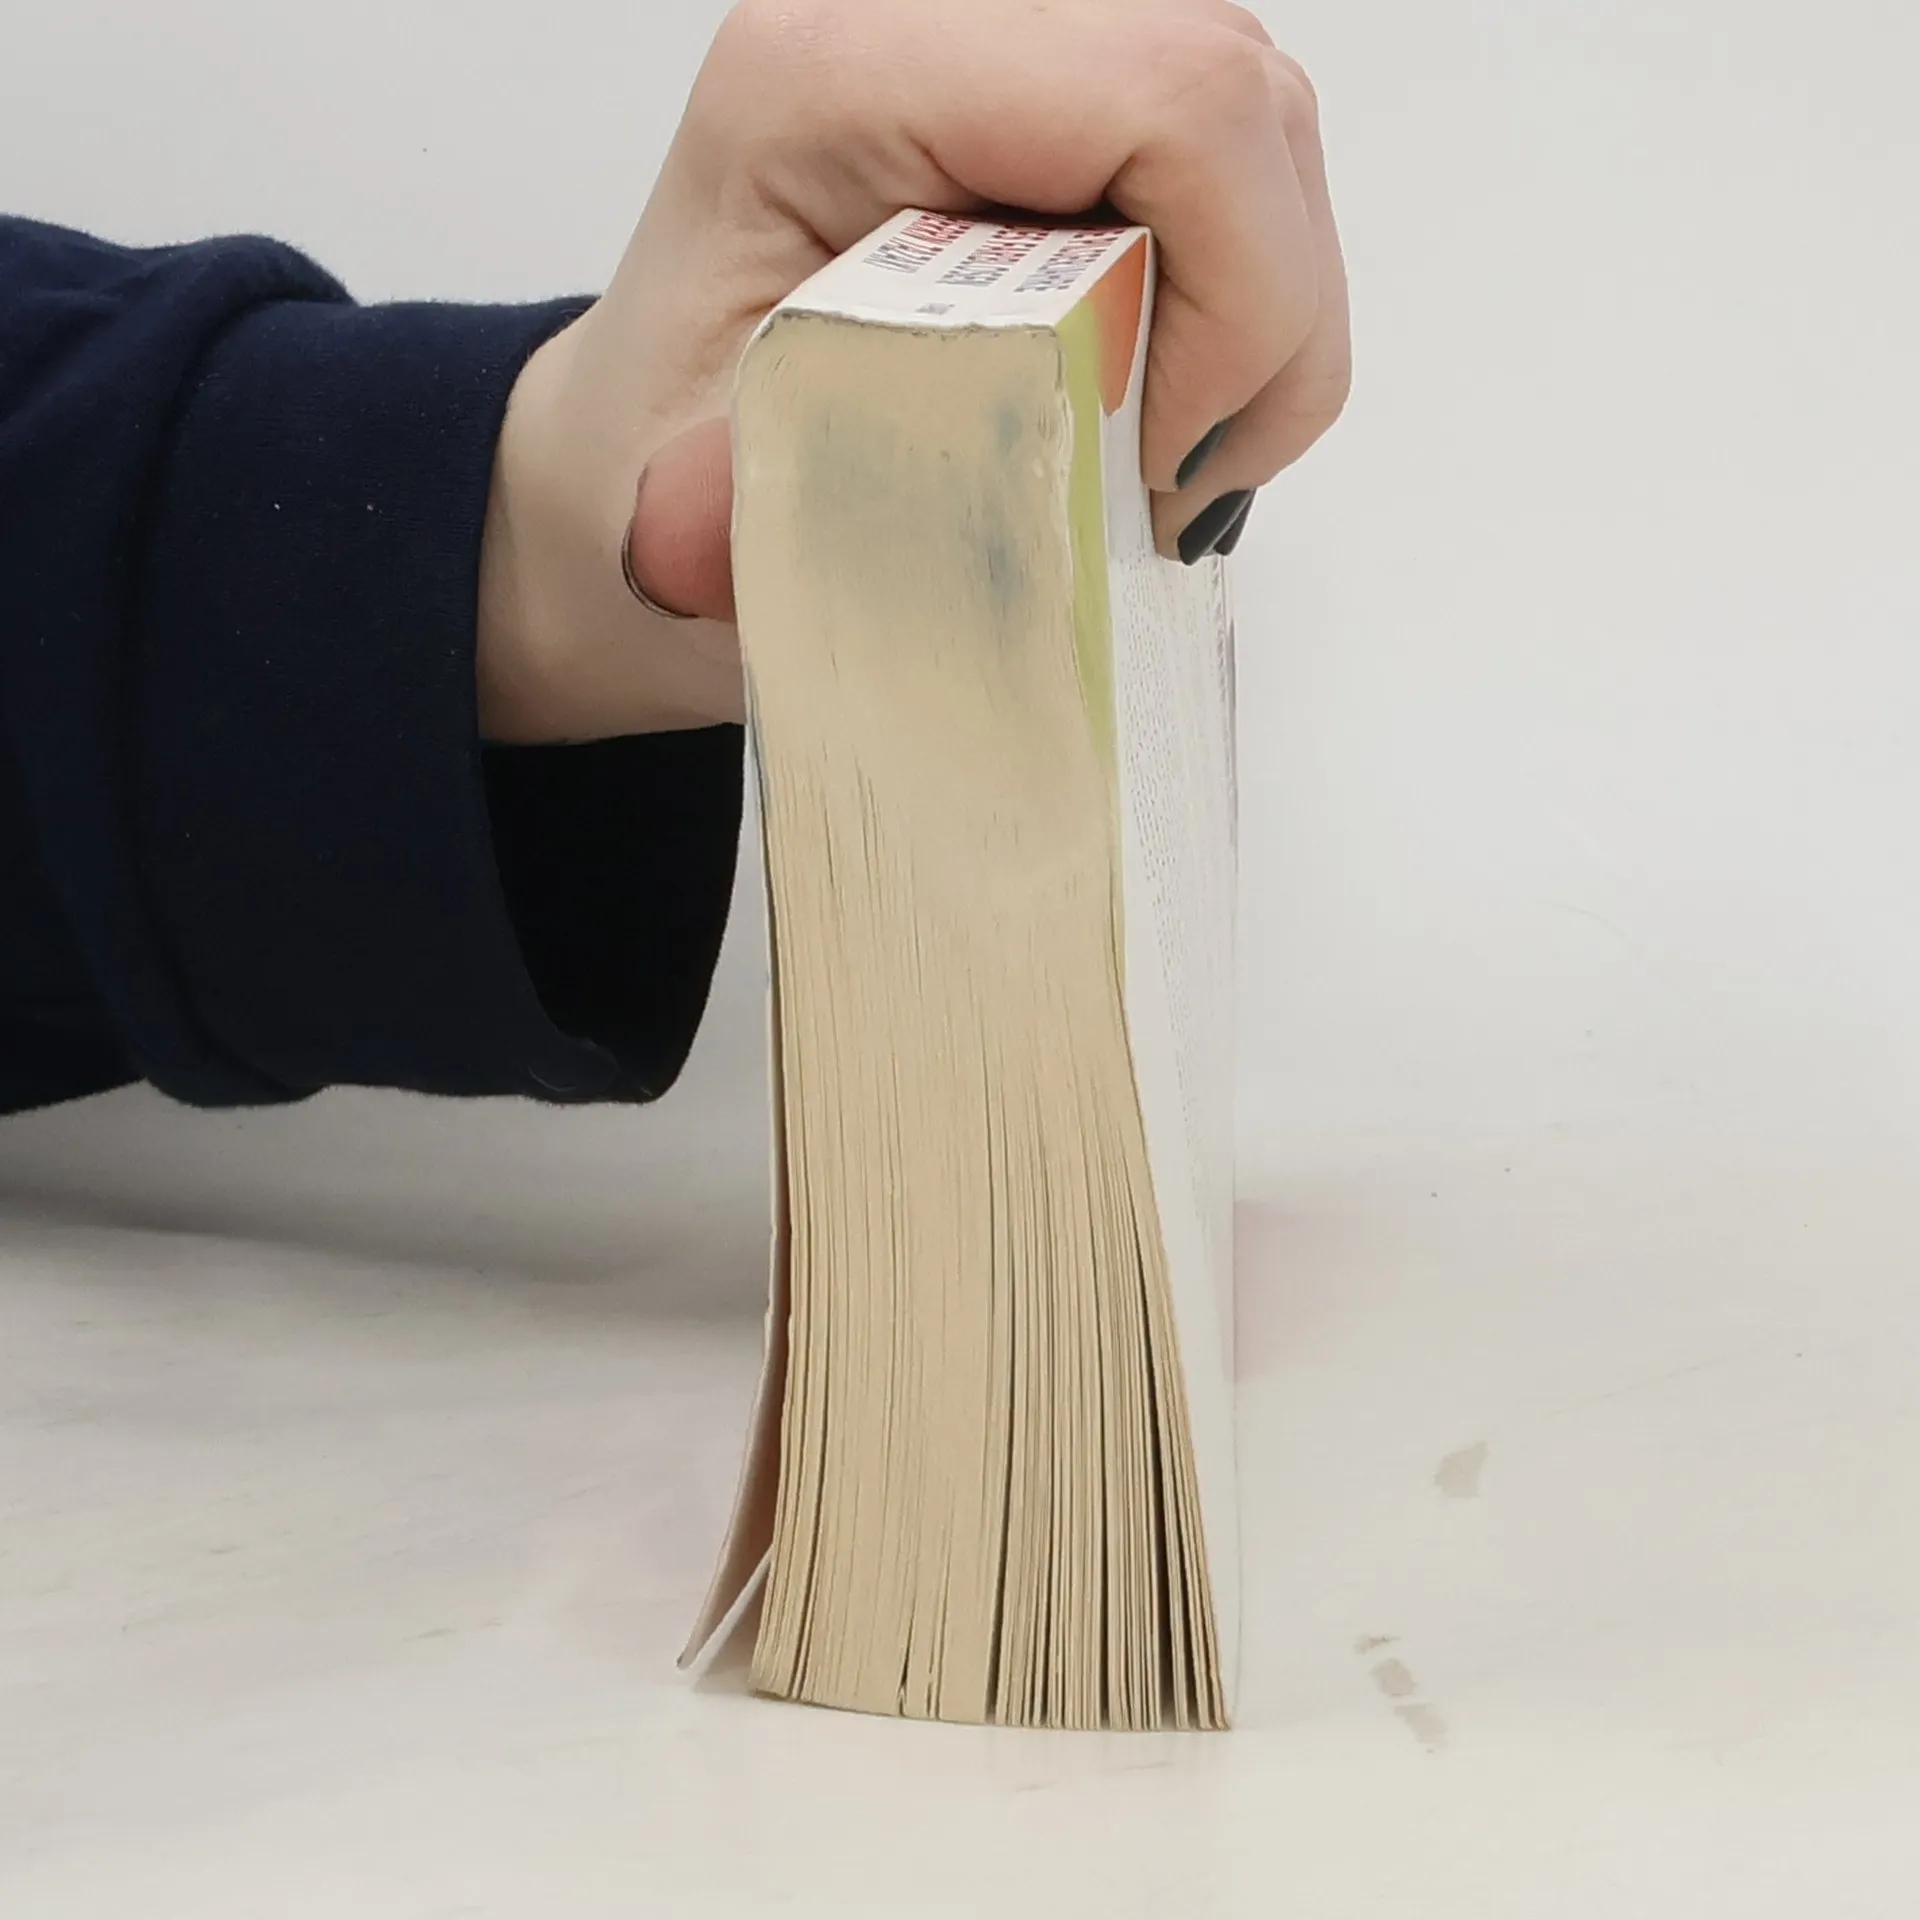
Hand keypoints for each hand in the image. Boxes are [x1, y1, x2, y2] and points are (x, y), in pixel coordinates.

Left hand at [477, 0, 1348, 743]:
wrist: (628, 487)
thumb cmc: (658, 502)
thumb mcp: (747, 530)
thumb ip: (903, 510)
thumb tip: (1068, 525)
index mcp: (828, 82)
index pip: (1170, 102)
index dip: (1235, 299)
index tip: (1162, 467)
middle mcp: (919, 20)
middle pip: (1240, 98)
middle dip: (1264, 322)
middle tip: (1172, 483)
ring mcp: (998, 46)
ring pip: (1258, 129)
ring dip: (1260, 321)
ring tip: (1162, 459)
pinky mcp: (1047, 105)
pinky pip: (1232, 167)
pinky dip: (1240, 307)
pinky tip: (1157, 407)